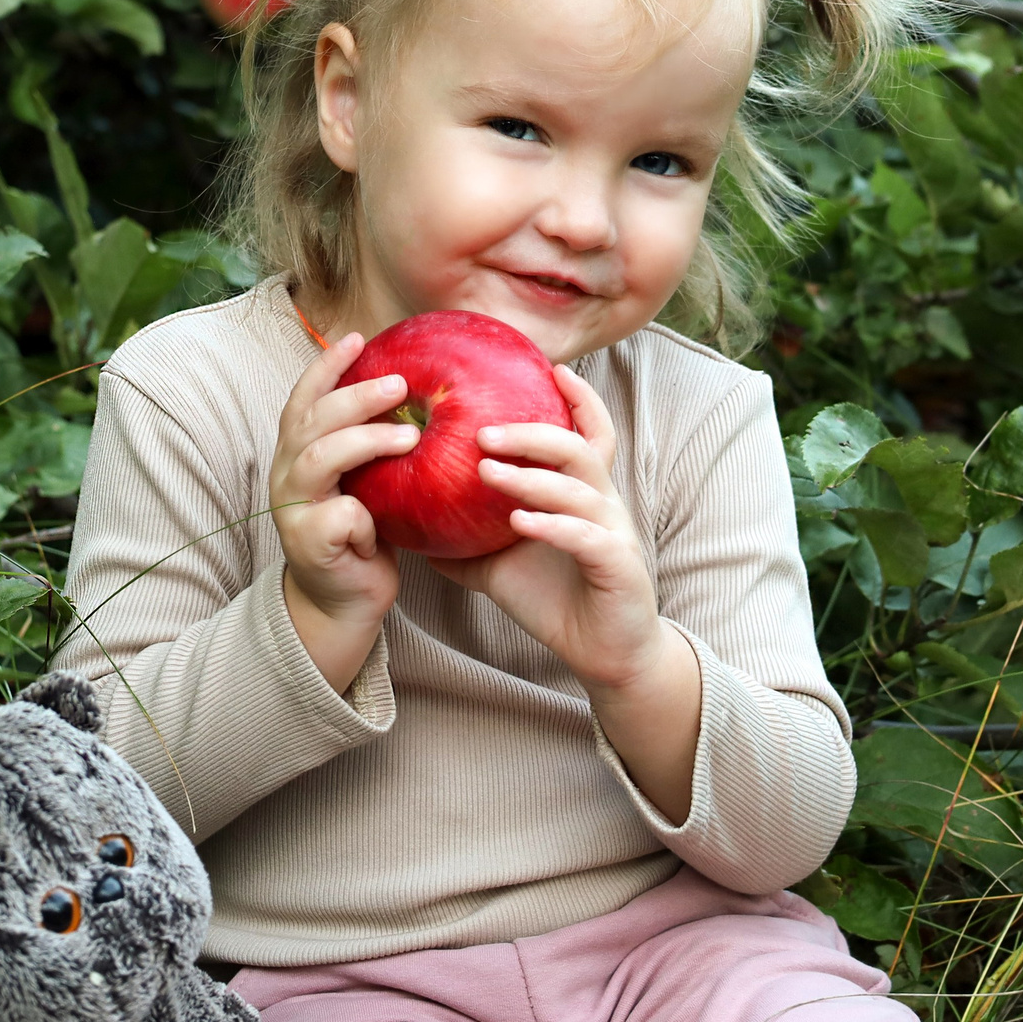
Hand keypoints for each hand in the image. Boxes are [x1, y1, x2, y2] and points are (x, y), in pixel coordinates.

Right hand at [268, 331, 418, 691]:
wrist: (342, 604)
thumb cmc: (363, 537)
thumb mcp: (368, 483)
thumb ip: (374, 446)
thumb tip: (420, 399)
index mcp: (297, 454)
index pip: (304, 399)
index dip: (327, 366)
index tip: (358, 338)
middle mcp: (287, 476)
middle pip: (311, 421)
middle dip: (355, 396)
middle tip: (399, 385)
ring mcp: (294, 510)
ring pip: (319, 459)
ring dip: (365, 441)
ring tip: (409, 437)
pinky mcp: (309, 545)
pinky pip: (338, 516)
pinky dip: (364, 516)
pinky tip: (382, 526)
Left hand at [429, 368, 664, 688]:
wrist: (603, 654)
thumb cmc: (553, 599)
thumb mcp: (498, 563)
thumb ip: (461, 539)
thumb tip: (405, 523)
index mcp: (581, 494)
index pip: (588, 434)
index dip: (578, 400)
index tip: (549, 368)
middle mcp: (603, 504)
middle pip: (577, 449)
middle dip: (531, 434)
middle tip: (481, 432)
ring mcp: (613, 533)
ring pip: (578, 489)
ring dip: (531, 476)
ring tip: (487, 471)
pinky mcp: (617, 566)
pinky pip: (585, 537)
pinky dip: (552, 525)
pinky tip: (520, 521)